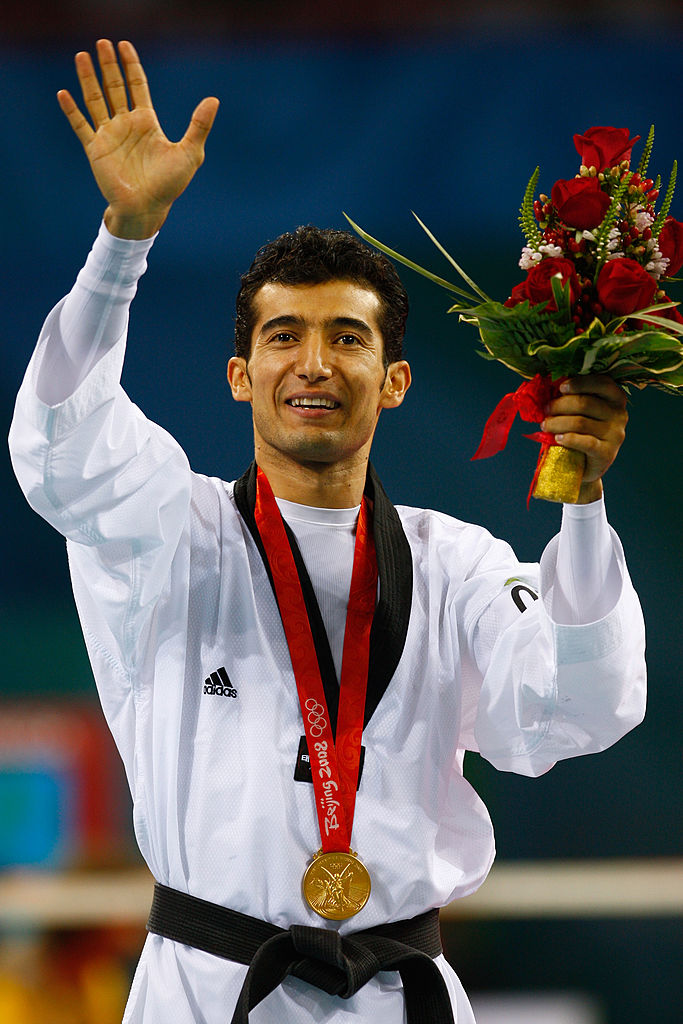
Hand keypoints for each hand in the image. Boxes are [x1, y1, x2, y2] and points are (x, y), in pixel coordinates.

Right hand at [57, 39, 218, 237]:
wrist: (147, 209)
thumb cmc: (170, 185)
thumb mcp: (190, 153)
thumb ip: (199, 126)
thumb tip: (213, 100)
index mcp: (147, 122)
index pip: (137, 85)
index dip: (131, 65)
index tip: (124, 45)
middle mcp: (126, 125)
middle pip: (114, 87)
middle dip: (108, 65)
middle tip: (102, 42)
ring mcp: (110, 136)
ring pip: (95, 100)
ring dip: (88, 79)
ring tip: (82, 56)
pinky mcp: (96, 150)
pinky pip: (81, 126)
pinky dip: (71, 111)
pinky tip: (63, 93)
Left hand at [542, 374, 627, 503]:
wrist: (585, 466)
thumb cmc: (580, 432)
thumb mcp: (580, 412)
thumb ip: (572, 398)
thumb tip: (548, 386)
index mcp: (615, 398)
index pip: (602, 383)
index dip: (580, 383)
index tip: (561, 387)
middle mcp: (619, 414)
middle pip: (585, 403)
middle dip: (560, 405)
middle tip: (546, 410)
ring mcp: (615, 434)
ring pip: (580, 422)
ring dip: (557, 422)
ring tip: (545, 425)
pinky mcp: (607, 453)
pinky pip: (585, 442)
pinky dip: (568, 439)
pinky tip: (557, 438)